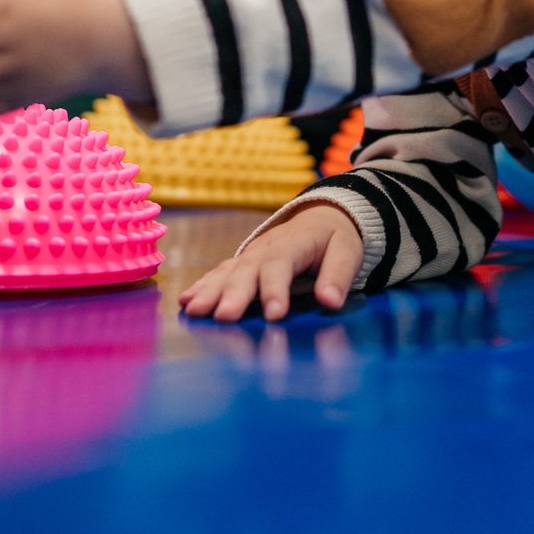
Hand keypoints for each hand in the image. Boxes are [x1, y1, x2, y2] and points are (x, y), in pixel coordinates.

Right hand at [179, 203, 364, 321]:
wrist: (321, 216)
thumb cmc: (335, 238)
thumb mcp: (347, 251)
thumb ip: (339, 276)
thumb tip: (332, 301)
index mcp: (293, 243)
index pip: (281, 265)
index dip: (276, 290)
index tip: (274, 315)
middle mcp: (265, 248)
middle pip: (247, 271)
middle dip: (234, 294)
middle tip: (224, 317)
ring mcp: (249, 255)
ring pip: (227, 272)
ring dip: (210, 292)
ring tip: (195, 311)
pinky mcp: (240, 264)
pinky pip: (218, 274)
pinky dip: (202, 287)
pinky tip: (186, 302)